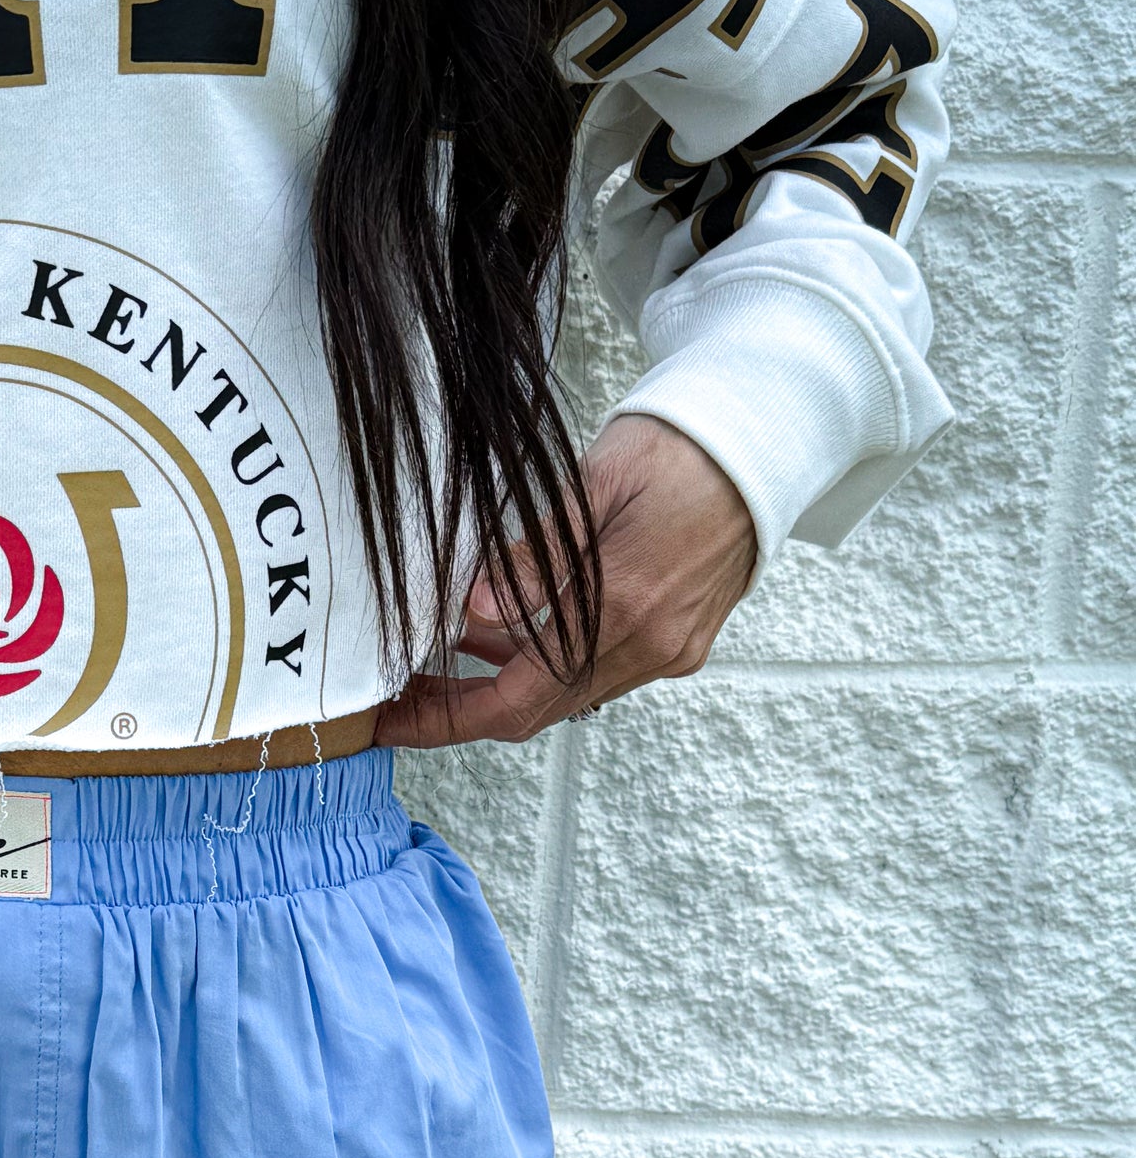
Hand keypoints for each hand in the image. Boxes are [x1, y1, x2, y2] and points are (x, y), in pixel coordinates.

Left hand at [375, 413, 758, 747]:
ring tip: (440, 654)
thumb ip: (534, 557)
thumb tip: (474, 612)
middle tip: (399, 693)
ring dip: (503, 682)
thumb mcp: (593, 487)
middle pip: (535, 711)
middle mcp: (650, 645)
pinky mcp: (682, 641)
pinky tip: (505, 634)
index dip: (443, 718)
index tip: (391, 719)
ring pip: (566, 694)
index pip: (513, 699)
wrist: (768, 438)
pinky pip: (599, 672)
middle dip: (460, 708)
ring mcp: (671, 650)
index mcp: (622, 609)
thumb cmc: (681, 445)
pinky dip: (547, 662)